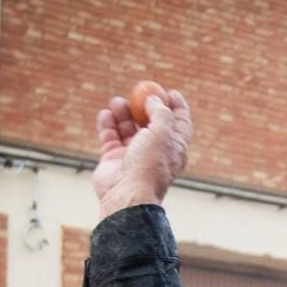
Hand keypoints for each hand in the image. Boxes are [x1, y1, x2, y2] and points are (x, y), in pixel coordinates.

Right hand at [93, 85, 193, 219]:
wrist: (126, 194)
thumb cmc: (149, 165)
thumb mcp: (162, 133)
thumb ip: (160, 112)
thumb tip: (152, 100)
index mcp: (175, 149)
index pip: (180, 125)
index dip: (178, 107)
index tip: (170, 92)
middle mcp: (155, 152)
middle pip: (150, 123)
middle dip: (144, 107)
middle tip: (137, 93)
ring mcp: (133, 156)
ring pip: (128, 128)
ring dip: (123, 113)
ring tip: (117, 102)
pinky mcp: (113, 159)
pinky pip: (110, 137)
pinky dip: (107, 124)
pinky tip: (106, 114)